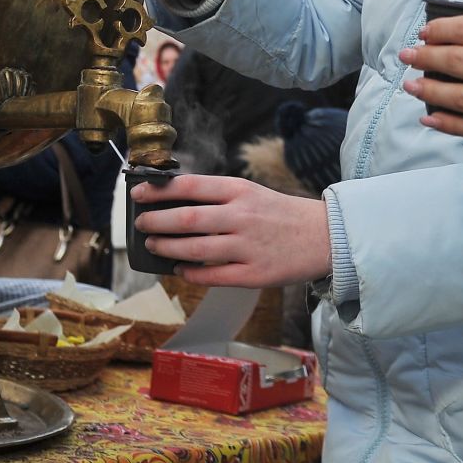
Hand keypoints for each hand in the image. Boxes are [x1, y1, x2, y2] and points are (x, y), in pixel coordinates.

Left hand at [131, 174, 330, 286]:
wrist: (324, 236)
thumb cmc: (280, 213)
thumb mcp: (251, 193)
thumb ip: (217, 197)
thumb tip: (173, 205)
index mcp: (240, 190)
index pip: (190, 186)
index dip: (159, 190)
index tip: (138, 193)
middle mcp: (242, 216)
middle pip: (187, 219)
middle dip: (156, 222)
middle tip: (141, 224)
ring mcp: (248, 247)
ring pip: (195, 249)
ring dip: (168, 248)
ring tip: (154, 245)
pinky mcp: (254, 274)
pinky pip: (213, 276)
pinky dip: (191, 273)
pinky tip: (180, 270)